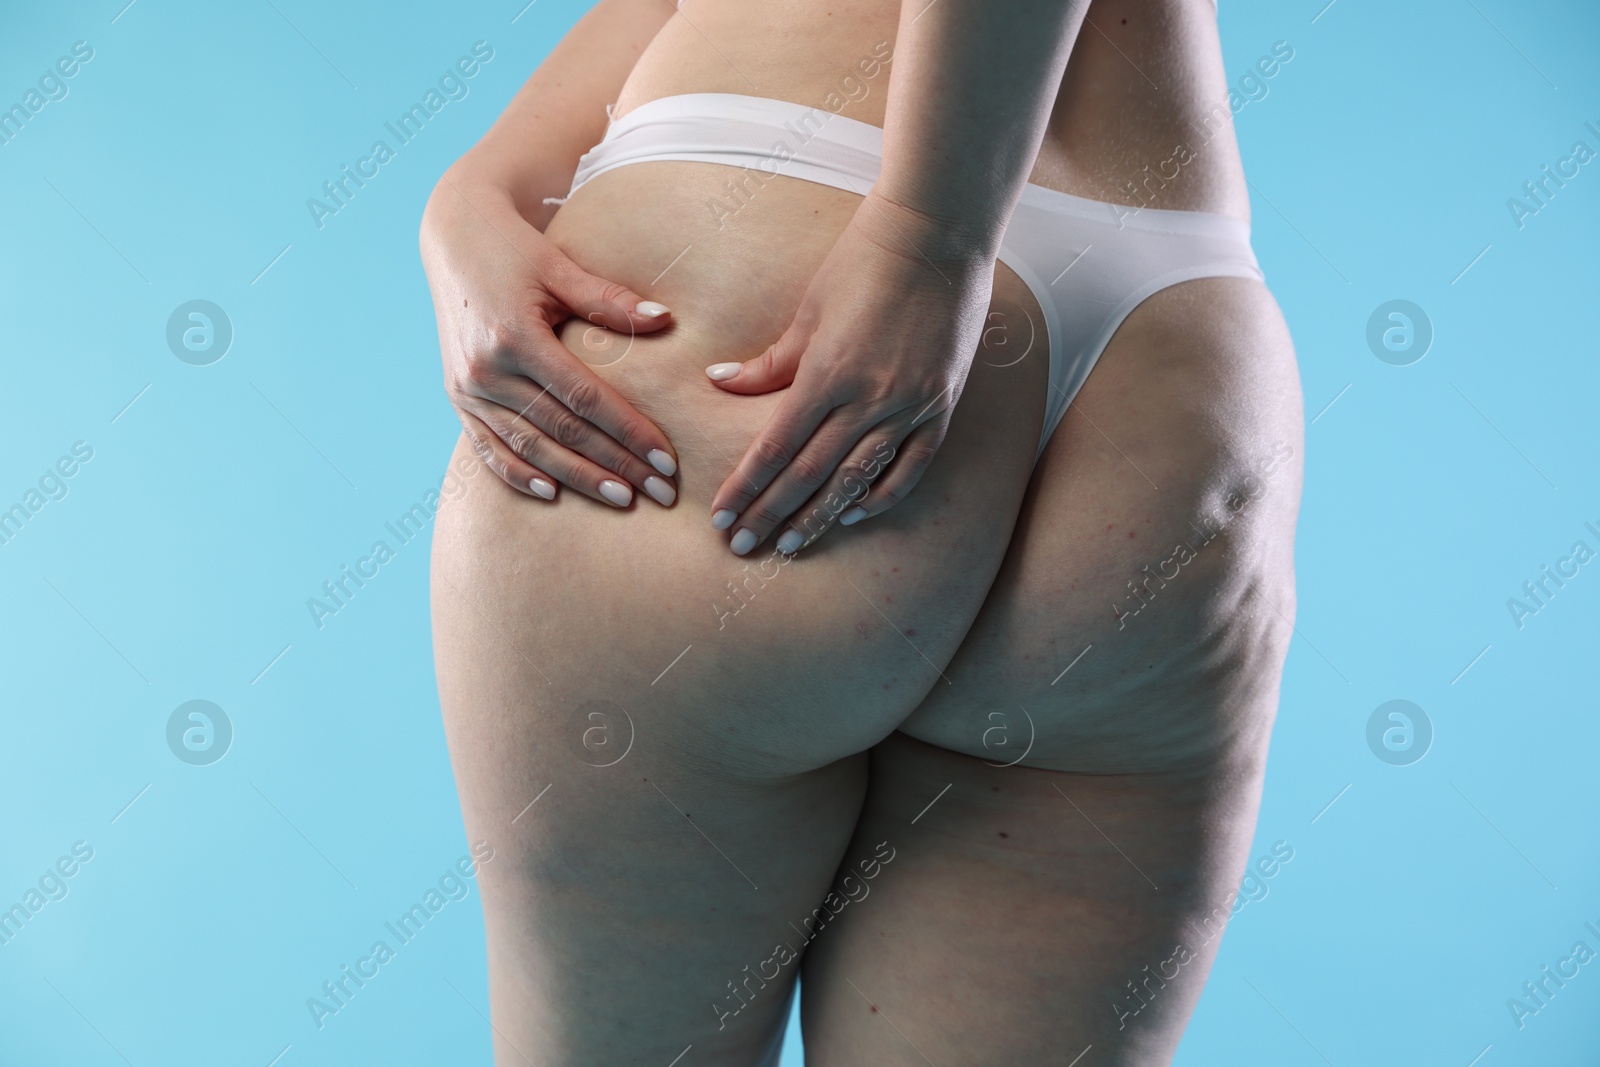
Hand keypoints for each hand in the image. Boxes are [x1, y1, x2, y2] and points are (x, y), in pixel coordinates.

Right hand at [420, 173, 679, 507]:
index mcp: (515, 337)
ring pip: (529, 448)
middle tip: (660, 492)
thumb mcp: (560, 267)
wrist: (453, 237)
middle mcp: (486, 370)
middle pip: (562, 431)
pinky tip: (552, 494)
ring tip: (622, 499)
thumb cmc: (515, 250)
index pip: (585, 399)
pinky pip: (488, 448)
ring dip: (578, 478)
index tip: (666, 460)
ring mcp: (467, 389)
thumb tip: (666, 321)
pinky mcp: (457, 397)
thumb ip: (609, 300)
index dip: (629, 432)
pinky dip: (518, 474)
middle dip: (615, 465)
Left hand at [705, 191, 997, 553]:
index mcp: (828, 372)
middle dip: (772, 514)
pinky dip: (881, 495)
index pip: (776, 447)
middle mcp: (869, 397)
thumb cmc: (862, 264)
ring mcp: (910, 404)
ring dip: (820, 517)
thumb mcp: (808, 312)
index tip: (722, 519)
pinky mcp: (941, 404)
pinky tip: (854, 515)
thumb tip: (719, 384)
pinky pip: (910, 466)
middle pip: (810, 473)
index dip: (747, 488)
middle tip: (743, 548)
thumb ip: (769, 361)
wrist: (936, 236)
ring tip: (790, 546)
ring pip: (857, 478)